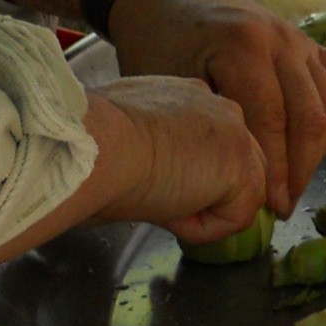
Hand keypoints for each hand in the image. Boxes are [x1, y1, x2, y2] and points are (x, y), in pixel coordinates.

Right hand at [82, 78, 269, 244]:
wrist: (91, 145)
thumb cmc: (86, 146)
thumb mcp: (120, 137)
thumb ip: (147, 148)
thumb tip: (146, 177)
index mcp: (188, 96)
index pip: (209, 142)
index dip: (184, 172)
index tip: (148, 183)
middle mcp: (219, 108)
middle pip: (235, 162)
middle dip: (205, 191)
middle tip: (156, 201)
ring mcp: (236, 136)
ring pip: (239, 191)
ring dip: (200, 211)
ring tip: (156, 207)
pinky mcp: (239, 168)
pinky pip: (237, 216)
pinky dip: (202, 230)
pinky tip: (168, 216)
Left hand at [107, 0, 325, 212]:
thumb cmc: (156, 42)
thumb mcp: (166, 82)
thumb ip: (205, 123)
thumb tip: (236, 181)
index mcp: (244, 47)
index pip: (270, 121)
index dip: (272, 169)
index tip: (269, 207)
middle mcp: (282, 41)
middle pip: (307, 116)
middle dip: (299, 168)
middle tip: (283, 207)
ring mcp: (302, 41)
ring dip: (320, 150)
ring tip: (300, 185)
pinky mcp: (311, 45)